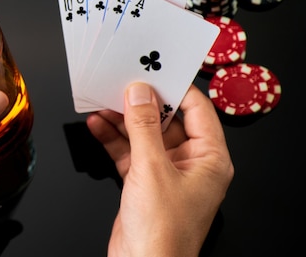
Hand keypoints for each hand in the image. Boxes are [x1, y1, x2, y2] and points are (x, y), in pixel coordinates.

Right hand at [86, 82, 233, 256]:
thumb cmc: (164, 234)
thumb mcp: (152, 170)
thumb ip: (144, 127)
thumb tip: (139, 94)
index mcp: (209, 159)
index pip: (197, 109)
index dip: (175, 88)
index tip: (154, 71)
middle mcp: (190, 163)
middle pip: (166, 120)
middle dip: (141, 103)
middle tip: (121, 83)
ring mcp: (165, 172)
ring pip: (143, 135)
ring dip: (121, 120)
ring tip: (101, 102)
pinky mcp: (144, 182)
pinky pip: (129, 151)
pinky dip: (113, 139)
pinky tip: (97, 126)